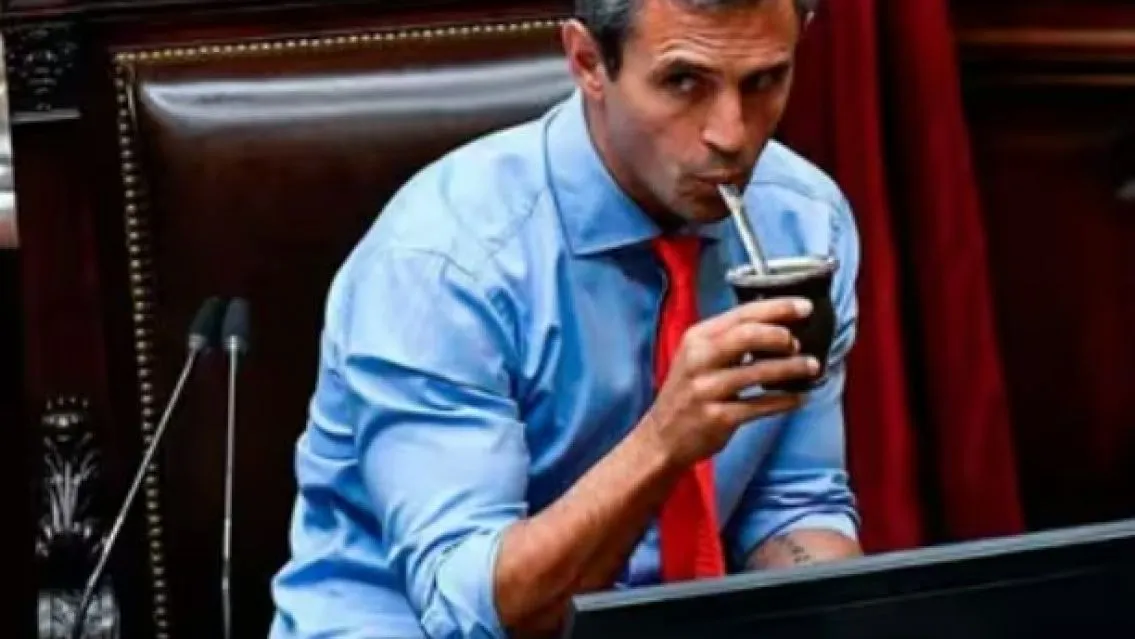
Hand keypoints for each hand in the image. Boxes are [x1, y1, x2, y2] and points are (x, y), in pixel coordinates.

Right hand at [640, 297, 818, 468]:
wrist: (662, 437)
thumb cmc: (688, 393)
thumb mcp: (698, 358)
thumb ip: (728, 340)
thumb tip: (778, 327)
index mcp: (697, 338)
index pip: (741, 314)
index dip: (777, 308)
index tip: (806, 307)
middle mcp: (699, 360)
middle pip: (747, 336)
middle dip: (781, 336)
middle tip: (800, 343)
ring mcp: (707, 389)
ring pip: (758, 372)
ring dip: (792, 368)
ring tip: (812, 367)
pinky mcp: (717, 417)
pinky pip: (759, 406)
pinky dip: (784, 401)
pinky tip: (800, 398)